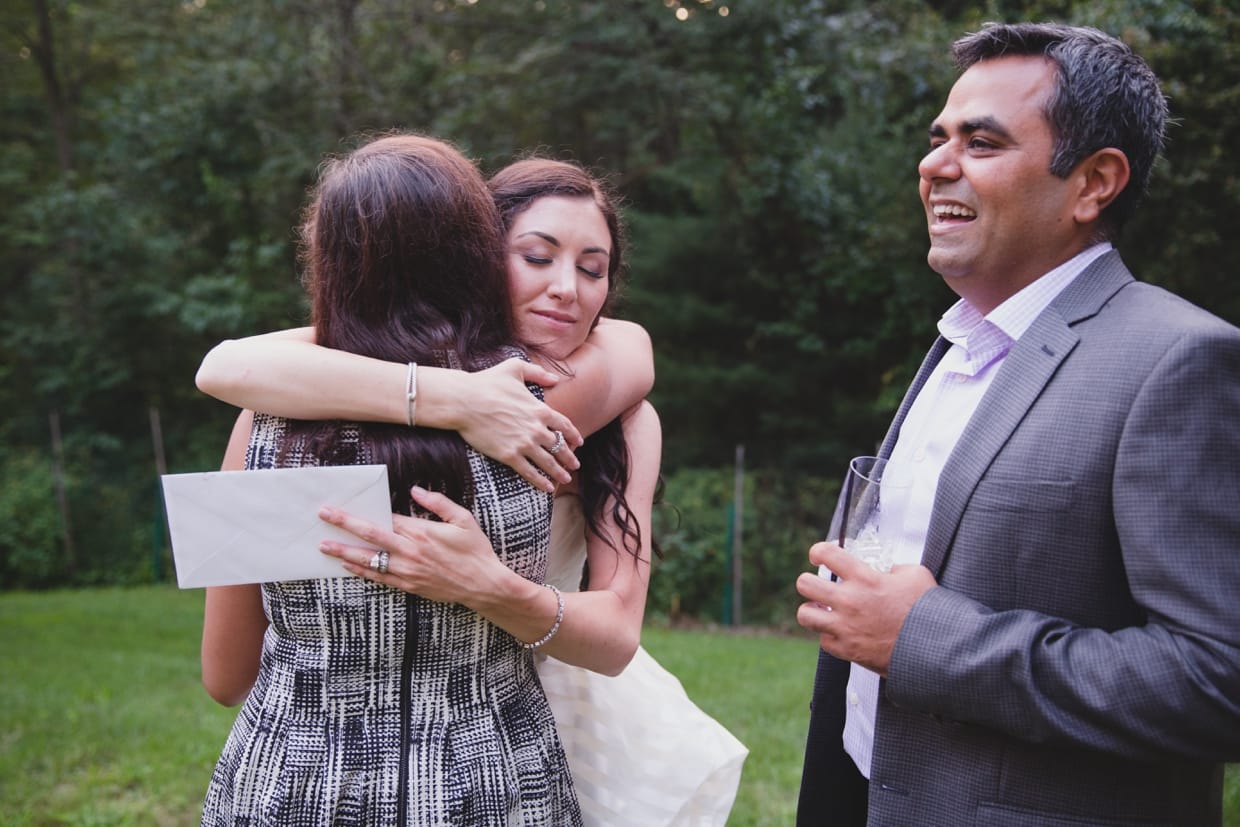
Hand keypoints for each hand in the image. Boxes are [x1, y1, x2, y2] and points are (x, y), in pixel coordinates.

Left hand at [318, 486, 508, 605]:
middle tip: (324, 516)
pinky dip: (361, 570)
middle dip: (344, 524)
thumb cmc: (475, 550)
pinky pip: (379, 577)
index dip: (363, 511)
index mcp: (421, 531)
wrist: (483, 584)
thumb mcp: (463, 519)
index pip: (385, 518)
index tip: (345, 505)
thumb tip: (416, 490)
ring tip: (324, 546)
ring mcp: (407, 570)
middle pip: (370, 535)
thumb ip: (438, 502)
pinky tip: (347, 564)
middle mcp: (410, 551)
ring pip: (369, 558)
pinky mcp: (408, 585)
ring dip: (344, 551)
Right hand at [454, 359, 583, 491]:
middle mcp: (536, 428)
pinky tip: (547, 487)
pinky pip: (529, 472)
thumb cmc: (486, 382)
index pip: (564, 425)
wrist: (464, 401)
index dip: (573, 435)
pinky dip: (540, 481)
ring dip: (559, 472)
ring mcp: (524, 443)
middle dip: (569, 458)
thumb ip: (537, 372)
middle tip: (575, 466)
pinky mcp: (509, 455)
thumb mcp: (515, 368)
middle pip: (559, 447)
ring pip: (548, 462)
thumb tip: (555, 378)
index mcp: (540, 409)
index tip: (578, 443)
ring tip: (565, 479)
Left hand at [795, 541, 936, 675]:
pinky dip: (829, 636)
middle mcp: (849, 601)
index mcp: (864, 578)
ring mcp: (845, 627)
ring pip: (805, 615)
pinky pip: (823, 641)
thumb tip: (885, 571)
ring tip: (821, 609)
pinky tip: (840, 632)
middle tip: (815, 585)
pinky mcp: (848, 650)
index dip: (818, 551)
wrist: (934, 648)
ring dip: (811, 610)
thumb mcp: (915, 575)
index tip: (818, 555)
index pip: (827, 554)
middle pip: (804, 584)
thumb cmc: (926, 611)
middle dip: (808, 581)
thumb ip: (894, 569)